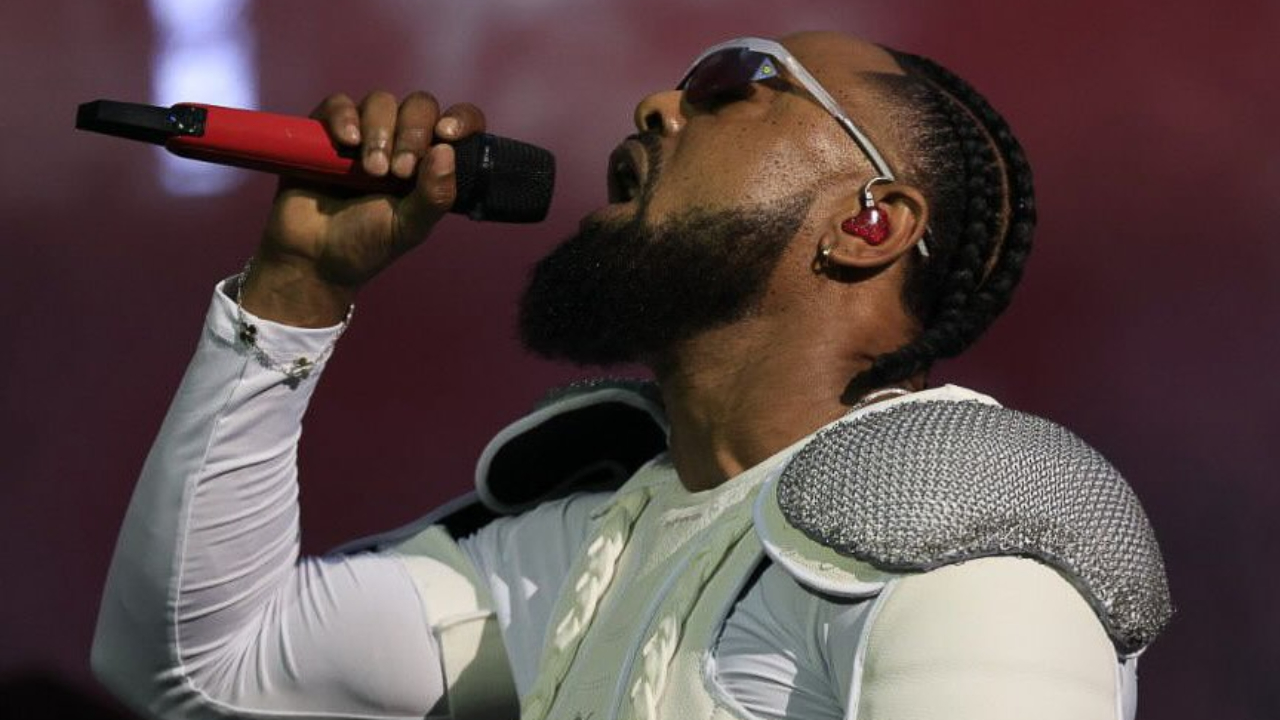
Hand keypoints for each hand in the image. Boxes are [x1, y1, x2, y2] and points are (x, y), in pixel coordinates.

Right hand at [242, 91, 486, 325]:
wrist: (312, 256)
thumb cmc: (366, 244)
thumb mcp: (409, 227)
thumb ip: (434, 196)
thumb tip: (447, 150)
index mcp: (429, 163)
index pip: (458, 123)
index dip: (461, 120)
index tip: (447, 135)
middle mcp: (400, 141)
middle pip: (419, 106)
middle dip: (413, 135)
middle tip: (399, 172)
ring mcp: (363, 133)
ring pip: (382, 101)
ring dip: (380, 132)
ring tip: (370, 171)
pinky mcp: (326, 130)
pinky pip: (339, 103)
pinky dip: (345, 118)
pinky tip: (346, 143)